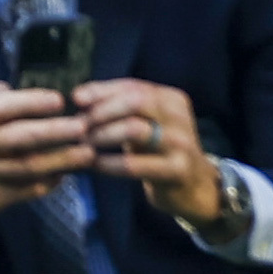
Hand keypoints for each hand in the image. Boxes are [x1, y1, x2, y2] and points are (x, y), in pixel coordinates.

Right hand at [0, 81, 90, 240]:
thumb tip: (11, 86)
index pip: (2, 108)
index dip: (31, 102)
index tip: (58, 100)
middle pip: (19, 137)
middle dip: (54, 131)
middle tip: (82, 127)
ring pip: (26, 167)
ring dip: (59, 161)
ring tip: (85, 154)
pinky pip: (24, 191)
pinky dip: (46, 184)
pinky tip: (64, 177)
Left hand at [78, 76, 231, 236]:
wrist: (196, 188)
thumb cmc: (161, 152)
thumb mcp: (147, 125)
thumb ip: (120, 109)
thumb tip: (80, 96)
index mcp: (172, 99)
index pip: (133, 85)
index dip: (102, 90)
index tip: (76, 99)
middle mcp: (178, 116)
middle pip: (135, 101)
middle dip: (102, 111)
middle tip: (81, 125)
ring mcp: (180, 143)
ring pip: (135, 129)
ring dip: (104, 135)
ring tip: (85, 144)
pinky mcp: (177, 170)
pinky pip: (135, 164)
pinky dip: (110, 163)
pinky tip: (95, 165)